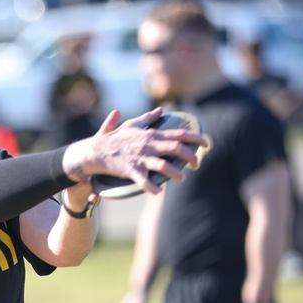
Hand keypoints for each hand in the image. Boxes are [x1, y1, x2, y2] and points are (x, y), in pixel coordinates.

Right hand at [62, 108, 207, 193]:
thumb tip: (161, 111)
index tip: (207, 144)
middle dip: (191, 156)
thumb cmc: (112, 138)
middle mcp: (148, 145)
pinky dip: (152, 187)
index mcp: (151, 135)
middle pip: (176, 148)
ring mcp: (140, 158)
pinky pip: (144, 181)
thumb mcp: (131, 125)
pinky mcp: (131, 170)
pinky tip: (158, 192)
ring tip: (181, 179)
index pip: (179, 134)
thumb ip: (148, 118)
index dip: (196, 138)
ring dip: (175, 173)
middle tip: (197, 165)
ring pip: (163, 165)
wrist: (94, 151)